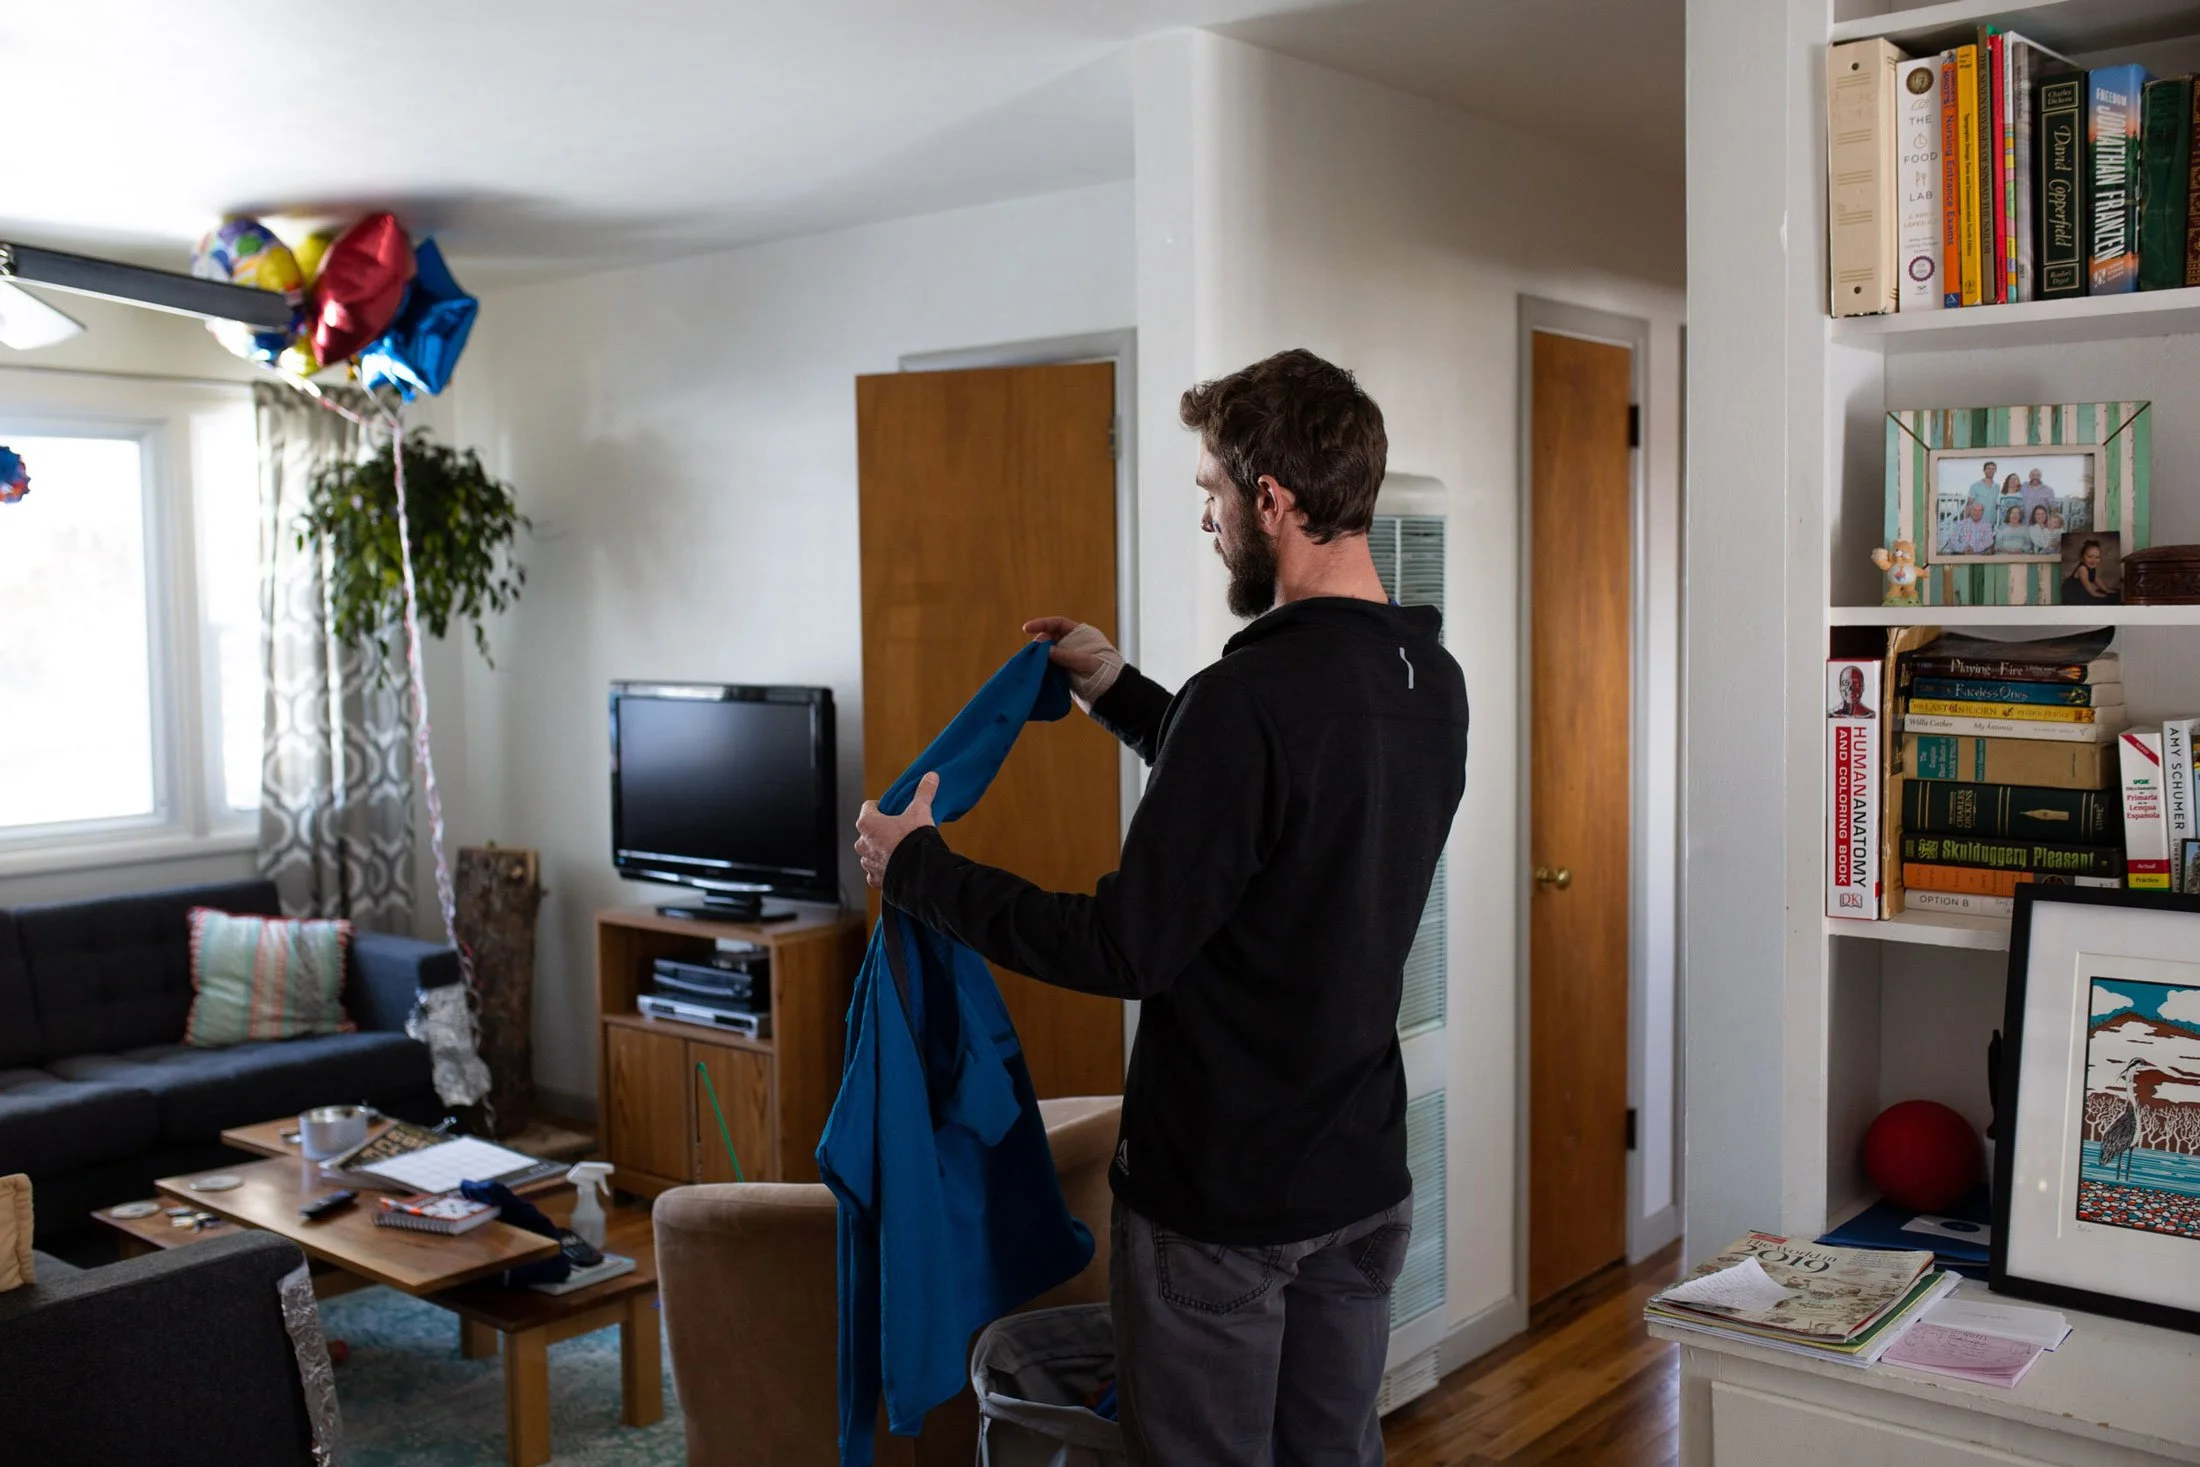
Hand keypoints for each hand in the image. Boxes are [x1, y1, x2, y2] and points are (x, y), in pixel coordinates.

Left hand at [855, 772, 939, 889]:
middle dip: (881, 830)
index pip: (868, 807)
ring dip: (882, 850)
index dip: (880, 807)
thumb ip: (923, 793)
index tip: (892, 810)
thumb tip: (931, 776)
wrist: (919, 872)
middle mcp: (862, 843)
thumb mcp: (920, 812)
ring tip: (900, 850)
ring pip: (871, 852)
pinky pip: (876, 872)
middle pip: (869, 831)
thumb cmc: (914, 840)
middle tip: (899, 830)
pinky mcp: (875, 879)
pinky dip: (885, 869)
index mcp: (867, 823)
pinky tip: (898, 866)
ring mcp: (867, 862)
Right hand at [1023, 616, 1103, 675]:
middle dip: (1040, 643)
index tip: (1026, 629)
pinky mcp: (1066, 672)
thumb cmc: (1105, 673)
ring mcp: (1070, 659)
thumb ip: (1066, 655)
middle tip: (1032, 652)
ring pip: (1050, 653)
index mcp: (1082, 634)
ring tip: (1030, 662)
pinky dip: (1043, 668)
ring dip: (1040, 657)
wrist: (1112, 694)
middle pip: (1051, 638)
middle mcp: (1074, 644)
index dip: (1042, 624)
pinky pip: (1051, 667)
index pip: (1058, 624)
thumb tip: (1045, 651)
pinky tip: (1036, 672)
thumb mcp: (1086, 662)